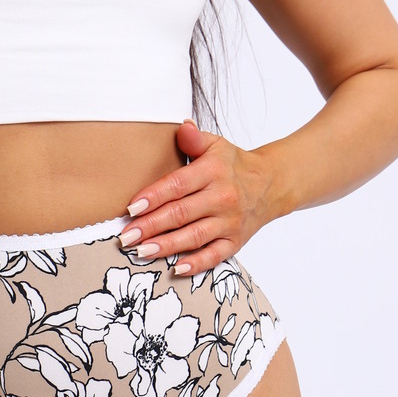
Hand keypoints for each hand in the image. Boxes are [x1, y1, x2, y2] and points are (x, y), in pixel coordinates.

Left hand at [119, 120, 274, 275]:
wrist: (271, 184)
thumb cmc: (234, 165)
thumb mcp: (216, 145)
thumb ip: (195, 139)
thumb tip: (181, 127)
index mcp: (213, 172)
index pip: (178, 185)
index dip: (154, 197)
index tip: (132, 207)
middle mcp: (223, 198)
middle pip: (181, 214)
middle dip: (151, 226)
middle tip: (126, 236)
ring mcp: (230, 222)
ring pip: (194, 237)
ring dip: (166, 246)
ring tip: (141, 251)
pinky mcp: (235, 241)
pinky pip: (214, 256)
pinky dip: (196, 264)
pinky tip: (175, 268)